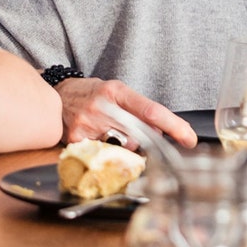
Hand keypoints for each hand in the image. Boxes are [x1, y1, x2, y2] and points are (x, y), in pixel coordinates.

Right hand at [54, 77, 196, 147]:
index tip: (189, 138)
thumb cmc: (91, 94)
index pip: (152, 111)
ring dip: (126, 148)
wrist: (56, 95)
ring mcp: (88, 123)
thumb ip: (138, 110)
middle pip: (140, 135)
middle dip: (146, 141)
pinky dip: (107, 153)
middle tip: (135, 136)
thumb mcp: (116, 93)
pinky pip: (104, 155)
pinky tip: (98, 140)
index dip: (174, 126)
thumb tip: (162, 132)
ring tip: (110, 134)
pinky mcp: (77, 140)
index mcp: (116, 91)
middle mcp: (102, 106)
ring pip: (123, 148)